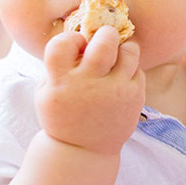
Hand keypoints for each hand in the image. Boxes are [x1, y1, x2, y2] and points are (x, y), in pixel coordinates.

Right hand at [36, 26, 143, 155]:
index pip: (62, 44)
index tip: (76, 46)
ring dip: (123, 49)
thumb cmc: (63, 114)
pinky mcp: (134, 98)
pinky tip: (121, 79)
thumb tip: (80, 34)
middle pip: (105, 41)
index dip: (70, 39)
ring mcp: (114, 92)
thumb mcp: (47, 91)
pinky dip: (130, 70)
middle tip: (104, 38)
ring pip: (129, 52)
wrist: (82, 150)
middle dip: (106, 34)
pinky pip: (138, 70)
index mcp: (60, 83)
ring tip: (116, 57)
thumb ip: (59, 65)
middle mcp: (88, 85)